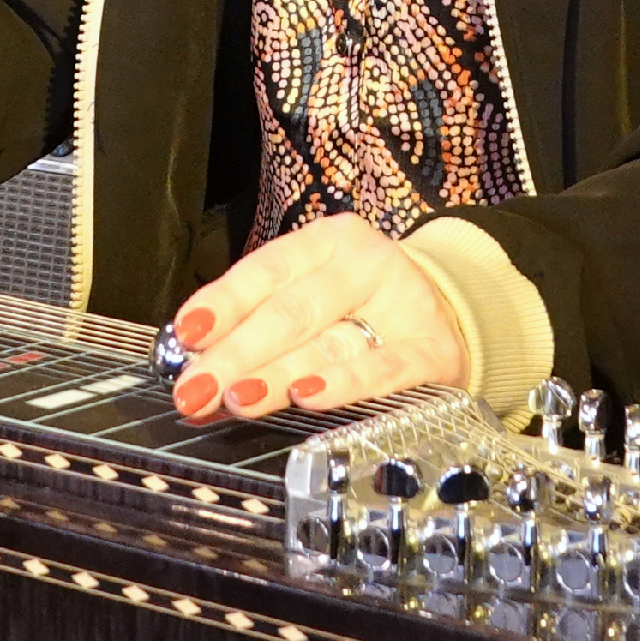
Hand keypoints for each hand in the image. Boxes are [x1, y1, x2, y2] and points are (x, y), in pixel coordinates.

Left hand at [167, 214, 469, 422]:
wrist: (452, 315)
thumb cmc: (362, 308)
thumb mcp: (313, 296)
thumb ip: (257, 324)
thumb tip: (194, 362)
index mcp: (328, 243)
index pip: (266, 269)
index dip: (224, 302)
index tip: (187, 334)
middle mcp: (365, 266)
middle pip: (291, 311)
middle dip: (236, 354)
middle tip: (197, 387)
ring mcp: (402, 307)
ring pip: (327, 344)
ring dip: (276, 375)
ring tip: (237, 398)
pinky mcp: (432, 351)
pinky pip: (383, 369)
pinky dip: (344, 384)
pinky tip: (308, 397)